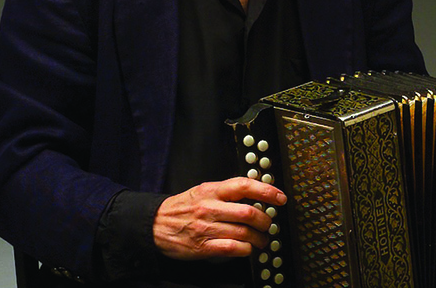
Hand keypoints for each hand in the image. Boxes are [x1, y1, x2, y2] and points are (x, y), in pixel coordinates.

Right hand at [153, 177, 286, 259]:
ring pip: (244, 233)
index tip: (280, 198)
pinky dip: (246, 250)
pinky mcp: (203, 247)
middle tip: (268, 225)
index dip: (267, 190)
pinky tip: (248, 249)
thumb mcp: (203, 190)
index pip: (244, 185)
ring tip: (262, 240)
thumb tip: (256, 193)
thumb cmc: (183, 207)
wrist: (155, 224)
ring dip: (259, 239)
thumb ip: (227, 191)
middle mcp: (210, 207)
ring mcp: (206, 228)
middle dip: (266, 221)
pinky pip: (233, 249)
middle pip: (249, 212)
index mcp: (212, 190)